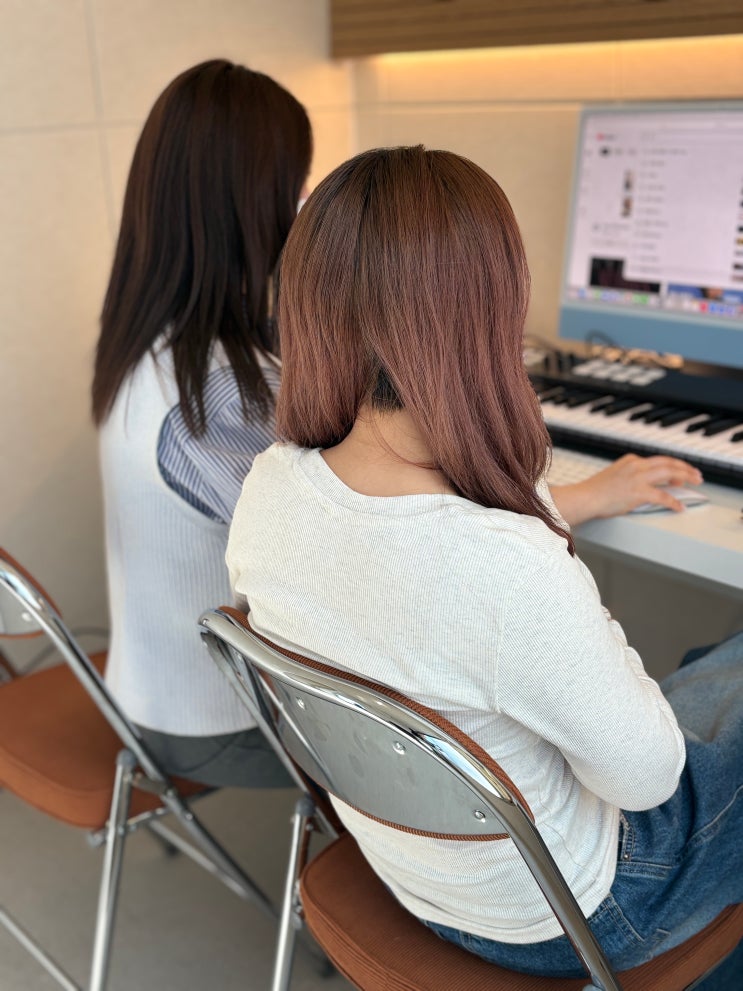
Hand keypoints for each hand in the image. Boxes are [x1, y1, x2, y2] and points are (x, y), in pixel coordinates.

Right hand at [549, 453, 703, 526]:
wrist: (584, 497)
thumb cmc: (594, 492)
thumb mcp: (614, 476)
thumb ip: (629, 477)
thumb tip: (643, 486)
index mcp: (631, 461)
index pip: (658, 460)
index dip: (674, 466)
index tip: (682, 472)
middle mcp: (636, 466)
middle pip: (668, 463)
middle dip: (686, 468)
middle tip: (697, 475)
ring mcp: (638, 478)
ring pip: (670, 473)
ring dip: (686, 477)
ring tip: (696, 483)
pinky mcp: (638, 492)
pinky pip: (663, 496)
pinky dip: (674, 501)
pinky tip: (680, 506)